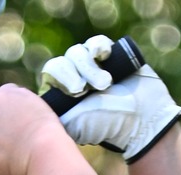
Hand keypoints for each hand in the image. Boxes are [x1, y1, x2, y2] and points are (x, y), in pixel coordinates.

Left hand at [40, 35, 180, 162]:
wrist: (142, 121)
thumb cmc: (108, 127)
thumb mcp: (76, 125)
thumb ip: (55, 114)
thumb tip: (38, 105)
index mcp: (64, 97)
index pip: (50, 77)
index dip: (60, 79)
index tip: (75, 93)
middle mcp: (75, 80)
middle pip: (60, 63)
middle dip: (72, 73)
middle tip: (85, 90)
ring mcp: (91, 67)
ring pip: (76, 53)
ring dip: (89, 67)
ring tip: (105, 84)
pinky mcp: (108, 56)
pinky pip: (94, 42)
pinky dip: (97, 47)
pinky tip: (105, 56)